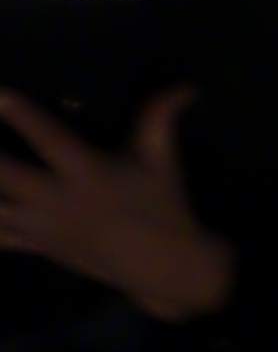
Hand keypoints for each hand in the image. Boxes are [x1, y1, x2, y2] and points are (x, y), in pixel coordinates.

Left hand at [0, 88, 234, 321]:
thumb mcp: (164, 160)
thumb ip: (161, 119)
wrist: (159, 265)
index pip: (49, 139)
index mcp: (88, 174)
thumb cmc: (161, 207)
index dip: (21, 116)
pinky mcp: (33, 244)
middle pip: (3, 176)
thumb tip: (185, 86)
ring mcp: (40, 226)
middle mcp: (56, 199)